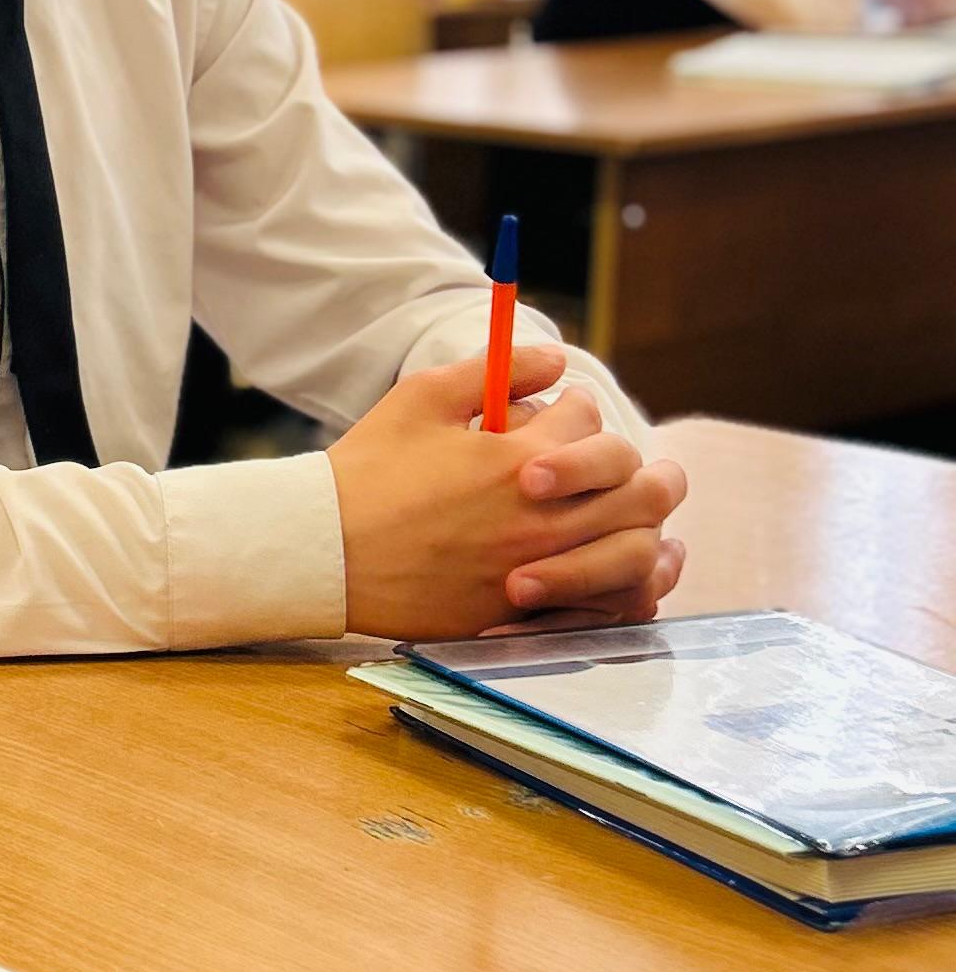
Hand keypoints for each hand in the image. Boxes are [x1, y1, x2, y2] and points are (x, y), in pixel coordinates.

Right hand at [328, 343, 688, 639]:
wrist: (324, 554)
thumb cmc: (368, 473)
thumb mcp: (422, 398)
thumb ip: (497, 370)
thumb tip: (556, 356)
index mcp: (520, 458)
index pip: (589, 420)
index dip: (575, 410)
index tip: (554, 415)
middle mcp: (541, 517)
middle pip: (639, 485)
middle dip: (638, 466)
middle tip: (624, 466)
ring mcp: (538, 570)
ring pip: (638, 547)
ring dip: (646, 526)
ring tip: (634, 517)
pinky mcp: (527, 615)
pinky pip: (611, 606)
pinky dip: (628, 586)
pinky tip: (621, 570)